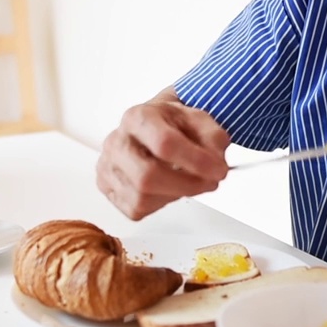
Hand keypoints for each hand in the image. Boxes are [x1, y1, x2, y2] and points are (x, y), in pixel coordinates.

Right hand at [96, 99, 229, 219]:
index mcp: (138, 117)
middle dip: (185, 186)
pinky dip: (159, 204)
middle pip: (147, 177)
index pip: (165, 143)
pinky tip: (168, 188)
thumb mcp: (199, 120)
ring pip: (141, 198)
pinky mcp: (106, 187)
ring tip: (188, 182)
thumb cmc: (172, 124)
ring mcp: (107, 166)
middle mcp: (116, 141)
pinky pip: (135, 209)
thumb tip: (216, 163)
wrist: (151, 126)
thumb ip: (213, 137)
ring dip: (175, 195)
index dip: (196, 162)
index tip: (219, 170)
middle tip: (208, 183)